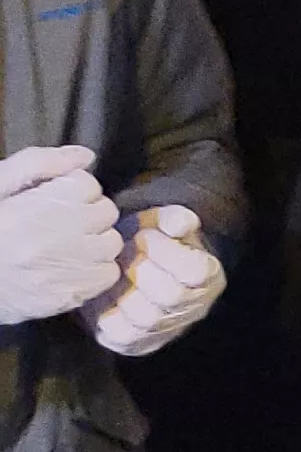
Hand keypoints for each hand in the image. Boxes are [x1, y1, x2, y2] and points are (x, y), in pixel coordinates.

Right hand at [0, 146, 119, 324]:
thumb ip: (38, 163)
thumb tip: (85, 156)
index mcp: (40, 205)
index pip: (87, 184)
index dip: (73, 189)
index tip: (56, 199)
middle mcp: (59, 236)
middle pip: (105, 212)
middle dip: (88, 213)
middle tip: (61, 222)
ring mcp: (68, 268)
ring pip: (111, 243)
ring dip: (95, 240)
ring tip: (66, 245)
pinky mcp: (70, 295)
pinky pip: (108, 274)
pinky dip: (95, 269)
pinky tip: (70, 266)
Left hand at [82, 206, 222, 357]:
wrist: (129, 271)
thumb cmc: (148, 245)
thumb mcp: (161, 225)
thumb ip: (172, 219)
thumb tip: (181, 224)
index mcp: (209, 277)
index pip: (198, 271)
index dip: (167, 251)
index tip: (144, 234)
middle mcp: (193, 308)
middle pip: (171, 296)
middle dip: (142, 270)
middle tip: (124, 253)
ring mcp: (165, 329)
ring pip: (146, 317)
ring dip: (125, 292)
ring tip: (115, 273)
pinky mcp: (135, 344)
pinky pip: (120, 335)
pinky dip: (108, 314)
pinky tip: (109, 295)